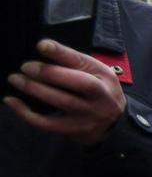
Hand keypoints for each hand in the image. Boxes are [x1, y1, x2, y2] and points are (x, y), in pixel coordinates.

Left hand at [6, 40, 126, 144]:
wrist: (115, 124)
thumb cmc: (100, 91)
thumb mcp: (95, 73)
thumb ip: (73, 60)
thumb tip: (43, 47)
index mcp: (104, 78)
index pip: (85, 64)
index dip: (63, 54)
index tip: (42, 46)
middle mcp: (101, 98)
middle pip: (77, 84)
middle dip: (49, 73)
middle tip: (26, 67)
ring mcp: (89, 116)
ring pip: (62, 103)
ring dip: (36, 90)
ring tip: (16, 79)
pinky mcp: (75, 130)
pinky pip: (48, 124)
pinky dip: (27, 113)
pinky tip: (13, 102)